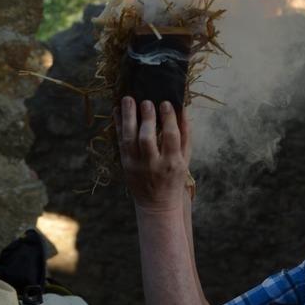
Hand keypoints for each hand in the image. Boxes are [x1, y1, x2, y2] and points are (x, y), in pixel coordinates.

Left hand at [114, 96, 191, 210]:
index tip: (166, 102)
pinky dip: (118, 125)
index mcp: (172, 162)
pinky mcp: (124, 164)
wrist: (157, 204)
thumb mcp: (186, 159)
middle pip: (147, 138)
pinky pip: (119, 142)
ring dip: (128, 118)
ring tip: (128, 99)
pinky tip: (118, 110)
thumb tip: (183, 109)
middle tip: (146, 101)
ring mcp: (136, 165)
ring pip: (129, 139)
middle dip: (146, 118)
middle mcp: (153, 164)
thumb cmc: (175, 178)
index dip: (168, 119)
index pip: (170, 137)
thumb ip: (185, 135)